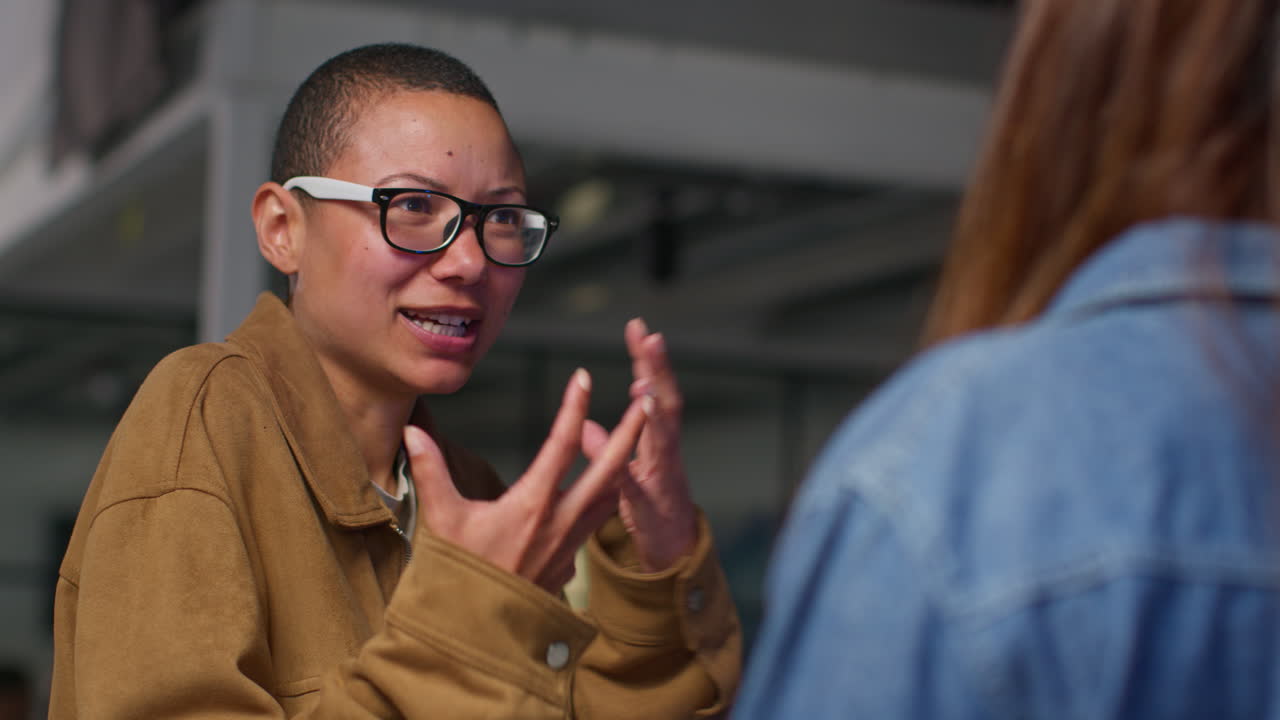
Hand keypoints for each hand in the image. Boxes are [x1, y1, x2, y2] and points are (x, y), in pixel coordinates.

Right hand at [404, 369, 647, 592]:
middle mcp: (561, 522)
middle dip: (630, 434)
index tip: (585, 378)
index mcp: (533, 505)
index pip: (561, 445)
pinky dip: (606, 501)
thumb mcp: (442, 520)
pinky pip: (596, 525)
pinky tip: (605, 493)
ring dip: (624, 466)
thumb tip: (413, 431)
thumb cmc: (458, 577)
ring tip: (636, 441)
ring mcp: (570, 545)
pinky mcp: (570, 564)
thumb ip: (432, 472)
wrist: (476, 635)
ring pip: (610, 498)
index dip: (574, 408)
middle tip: (646, 403)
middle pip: (609, 470)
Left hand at [585, 318, 697, 571]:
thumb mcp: (627, 472)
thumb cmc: (650, 507)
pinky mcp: (651, 509)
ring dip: (654, 412)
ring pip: (662, 440)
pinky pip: (639, 490)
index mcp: (657, 438)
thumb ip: (608, 448)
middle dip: (659, 371)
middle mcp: (666, 452)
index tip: (639, 328)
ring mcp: (663, 478)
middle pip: (665, 404)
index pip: (653, 390)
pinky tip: (619, 456)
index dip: (648, 360)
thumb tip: (586, 427)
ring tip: (641, 382)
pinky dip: (632, 473)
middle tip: (649, 337)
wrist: (674, 554)